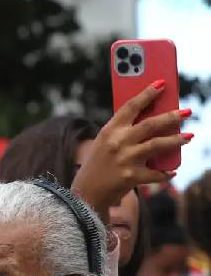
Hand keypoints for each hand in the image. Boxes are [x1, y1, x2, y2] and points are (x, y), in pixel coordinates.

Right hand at [72, 81, 189, 218]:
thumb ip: (125, 130)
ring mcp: (125, 159)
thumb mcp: (105, 142)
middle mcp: (118, 142)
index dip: (147, 93)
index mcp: (110, 130)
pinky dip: (166, 173)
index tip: (162, 83)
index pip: (131, 106)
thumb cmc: (99, 163)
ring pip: (158, 145)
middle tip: (186, 111)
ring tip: (189, 136)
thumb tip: (156, 120)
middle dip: (171, 116)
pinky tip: (172, 171)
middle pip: (150, 124)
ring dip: (176, 140)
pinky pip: (157, 173)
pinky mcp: (132, 176)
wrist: (86, 191)